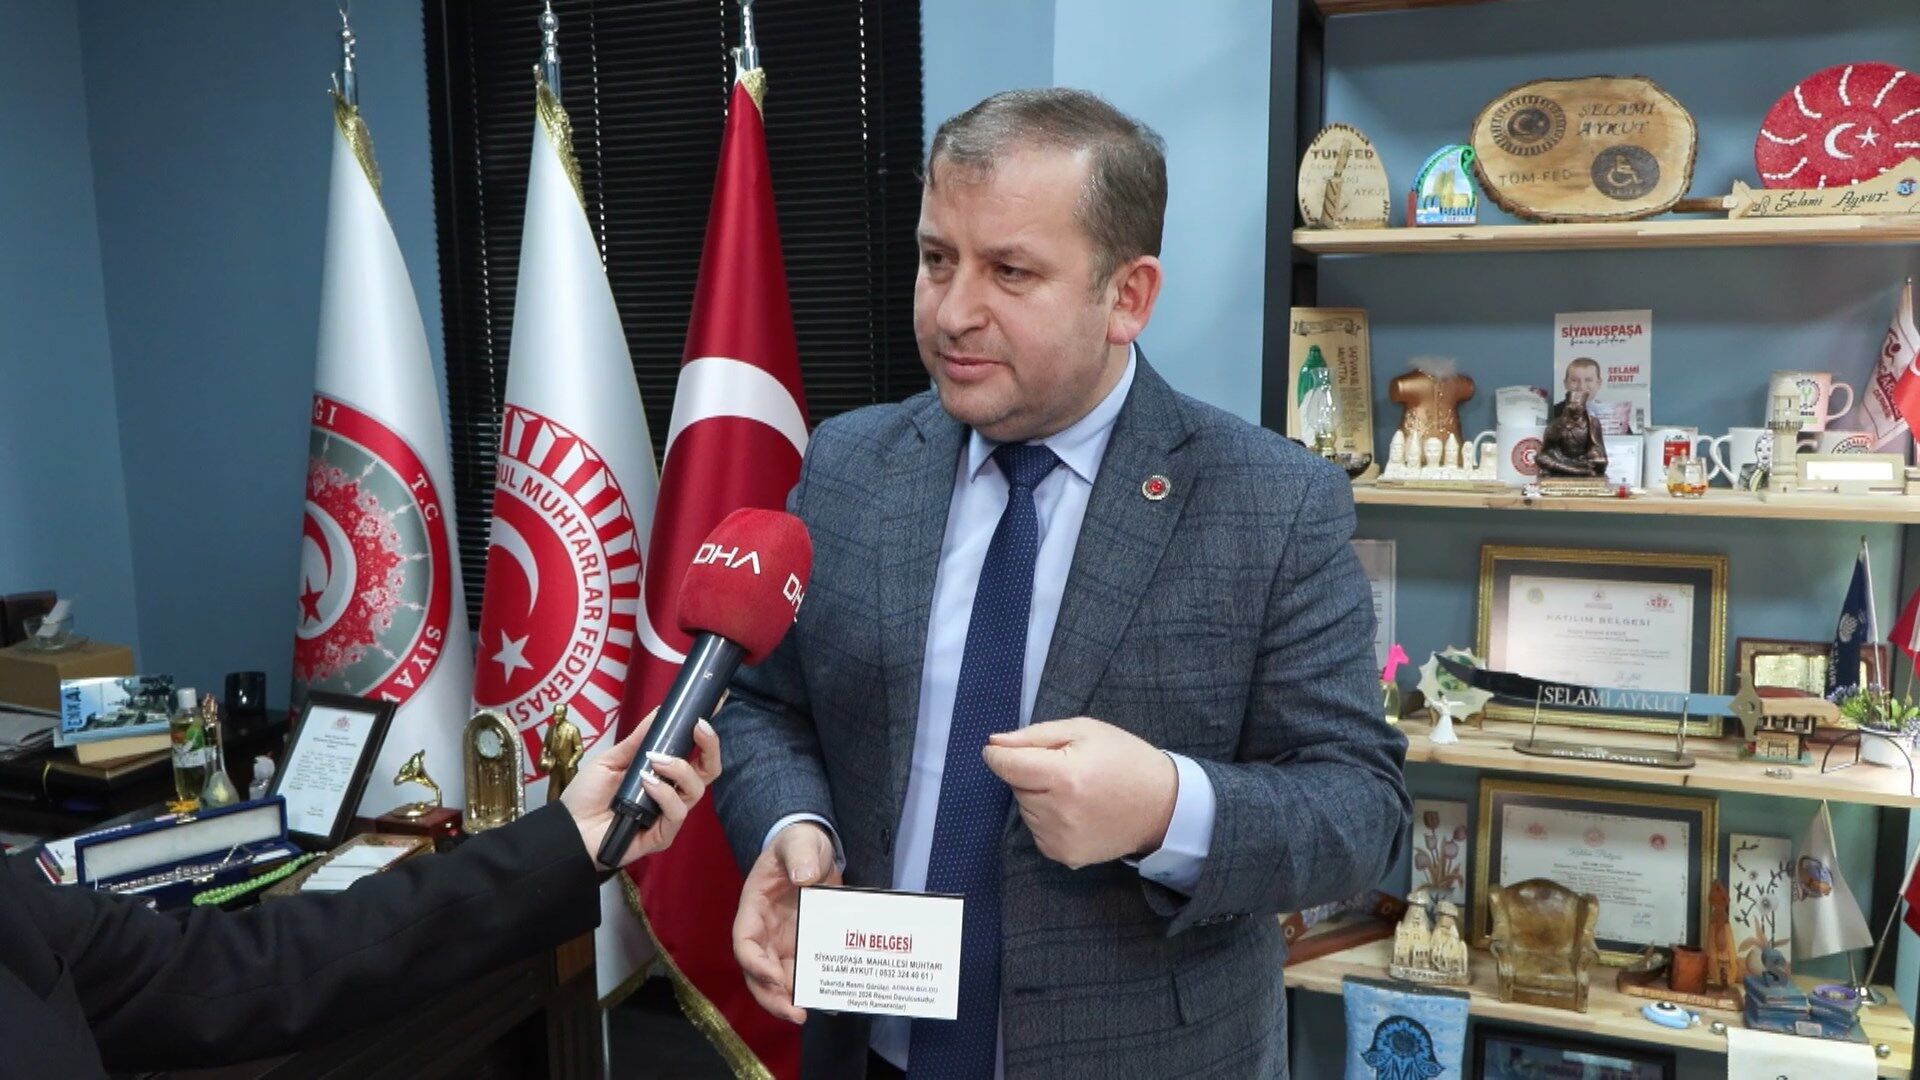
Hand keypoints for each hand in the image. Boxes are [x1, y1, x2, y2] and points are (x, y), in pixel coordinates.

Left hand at [560, 709, 721, 870]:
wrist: (568, 827)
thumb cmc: (588, 795)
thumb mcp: (612, 759)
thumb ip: (638, 739)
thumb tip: (660, 711)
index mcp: (665, 776)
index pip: (698, 757)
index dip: (708, 737)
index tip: (704, 715)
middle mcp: (673, 794)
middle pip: (708, 772)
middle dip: (710, 747)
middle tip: (698, 728)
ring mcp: (669, 816)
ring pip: (696, 790)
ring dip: (679, 769)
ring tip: (654, 761)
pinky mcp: (662, 835)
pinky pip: (676, 813)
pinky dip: (664, 794)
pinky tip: (647, 784)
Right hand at [733, 821, 840, 1022]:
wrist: (816, 850)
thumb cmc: (800, 844)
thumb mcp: (800, 842)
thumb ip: (800, 854)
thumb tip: (803, 877)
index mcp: (754, 907)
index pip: (744, 941)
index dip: (754, 963)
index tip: (775, 977)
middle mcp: (765, 931)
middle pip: (757, 972)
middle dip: (771, 996)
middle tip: (794, 1012)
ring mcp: (784, 942)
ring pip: (778, 981)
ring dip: (788, 1000)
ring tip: (805, 1014)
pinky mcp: (804, 947)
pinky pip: (802, 973)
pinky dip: (810, 988)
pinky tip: (827, 1001)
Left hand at [984, 717, 1177, 869]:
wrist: (1162, 806)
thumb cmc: (1124, 759)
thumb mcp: (1084, 731)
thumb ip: (1034, 736)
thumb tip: (994, 743)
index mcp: (1064, 776)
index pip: (1007, 766)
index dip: (997, 754)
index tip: (996, 749)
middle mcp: (1059, 812)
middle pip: (1016, 786)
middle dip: (1029, 773)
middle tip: (1064, 767)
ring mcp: (1061, 839)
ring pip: (1025, 809)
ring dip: (1038, 796)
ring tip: (1073, 790)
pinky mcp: (1065, 856)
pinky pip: (1037, 831)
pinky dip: (1046, 818)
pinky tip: (1074, 810)